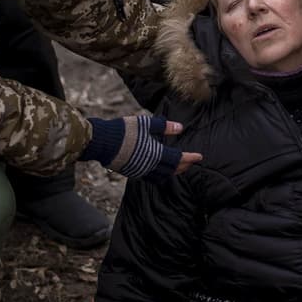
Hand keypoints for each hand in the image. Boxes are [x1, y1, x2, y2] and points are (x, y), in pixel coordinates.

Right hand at [84, 114, 202, 180]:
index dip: (190, 158)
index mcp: (156, 154)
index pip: (178, 159)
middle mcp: (150, 166)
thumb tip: (180, 128)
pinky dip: (161, 174)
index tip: (200, 156)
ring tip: (179, 166)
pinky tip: (161, 168)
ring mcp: (141, 171)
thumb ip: (164, 126)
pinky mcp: (133, 173)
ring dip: (173, 172)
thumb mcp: (146, 123)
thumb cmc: (124, 130)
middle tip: (192, 162)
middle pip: (172, 170)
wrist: (102, 142)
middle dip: (184, 166)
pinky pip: (151, 177)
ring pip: (162, 176)